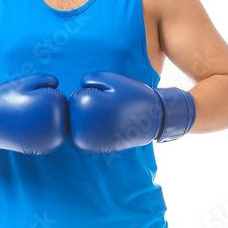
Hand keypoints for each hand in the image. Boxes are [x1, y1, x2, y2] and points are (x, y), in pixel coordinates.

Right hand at [0, 74, 68, 153]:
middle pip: (62, 115)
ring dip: (46, 122)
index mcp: (54, 107)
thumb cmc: (4, 99)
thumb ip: (45, 80)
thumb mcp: (24, 83)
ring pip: (57, 127)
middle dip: (48, 109)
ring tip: (25, 119)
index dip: (45, 94)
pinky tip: (27, 128)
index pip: (61, 99)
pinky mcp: (42, 150)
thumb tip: (57, 85)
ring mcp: (51, 142)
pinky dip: (41, 132)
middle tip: (26, 109)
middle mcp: (56, 128)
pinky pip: (49, 138)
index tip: (27, 97)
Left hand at [68, 72, 194, 152]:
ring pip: (78, 122)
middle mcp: (80, 129)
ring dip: (91, 118)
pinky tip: (110, 127)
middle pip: (74, 111)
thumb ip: (88, 79)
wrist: (154, 120)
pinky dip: (95, 128)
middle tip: (113, 110)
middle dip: (90, 106)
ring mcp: (85, 143)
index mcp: (84, 108)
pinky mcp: (92, 149)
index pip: (76, 96)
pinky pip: (85, 133)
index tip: (112, 99)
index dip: (95, 93)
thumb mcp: (110, 78)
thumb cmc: (132, 96)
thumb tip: (76, 92)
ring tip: (111, 118)